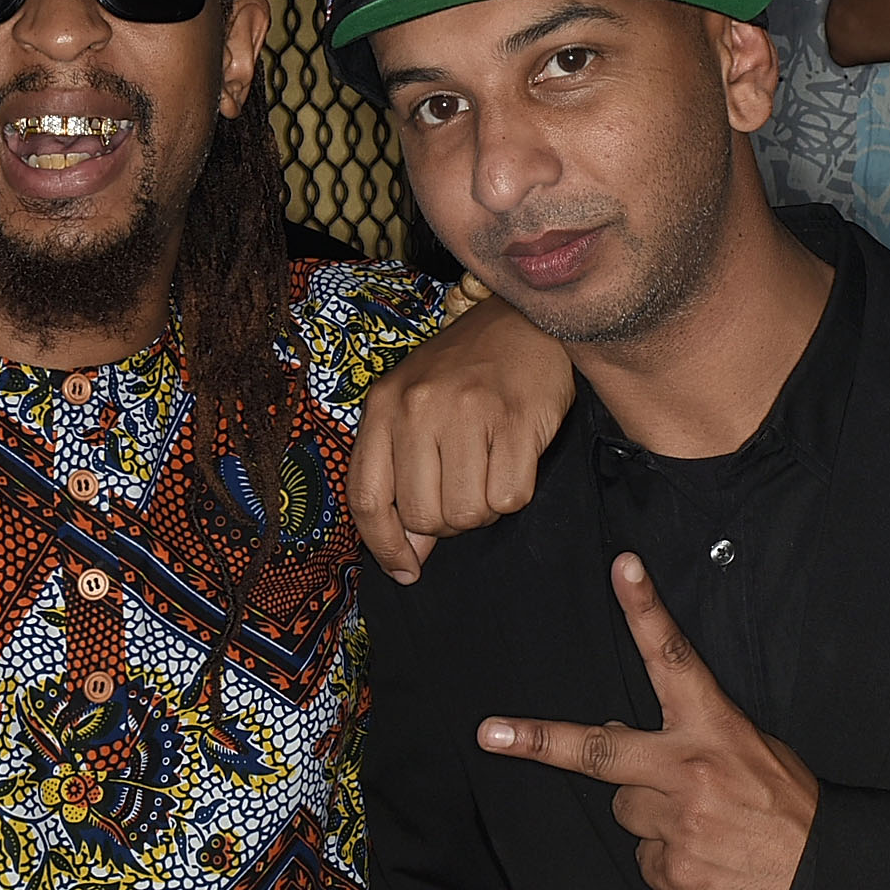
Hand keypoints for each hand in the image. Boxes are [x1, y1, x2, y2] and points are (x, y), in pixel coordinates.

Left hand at [352, 294, 573, 583]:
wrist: (523, 320)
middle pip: (422, 515)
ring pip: (466, 512)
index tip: (405, 569)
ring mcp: (465, 411)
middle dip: (447, 521)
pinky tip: (515, 461)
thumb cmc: (466, 373)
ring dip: (482, 508)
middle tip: (464, 490)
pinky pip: (509, 498)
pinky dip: (515, 493)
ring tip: (489, 472)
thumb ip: (403, 476)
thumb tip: (411, 554)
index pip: (367, 498)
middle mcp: (417, 407)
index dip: (384, 545)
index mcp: (383, 406)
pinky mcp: (514, 418)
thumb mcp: (417, 411)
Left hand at [480, 554, 816, 889]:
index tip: (622, 568)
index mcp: (716, 729)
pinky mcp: (670, 869)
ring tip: (702, 827)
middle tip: (491, 733)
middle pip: (597, 749)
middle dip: (539, 740)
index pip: (674, 658)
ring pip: (625, 809)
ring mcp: (676, 821)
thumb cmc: (789, 812)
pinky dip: (668, 861)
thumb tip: (628, 737)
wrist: (822, 883)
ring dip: (651, 817)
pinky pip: (646, 860)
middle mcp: (689, 770)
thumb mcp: (755, 753)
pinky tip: (705, 860)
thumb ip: (694, 739)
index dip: (646, 610)